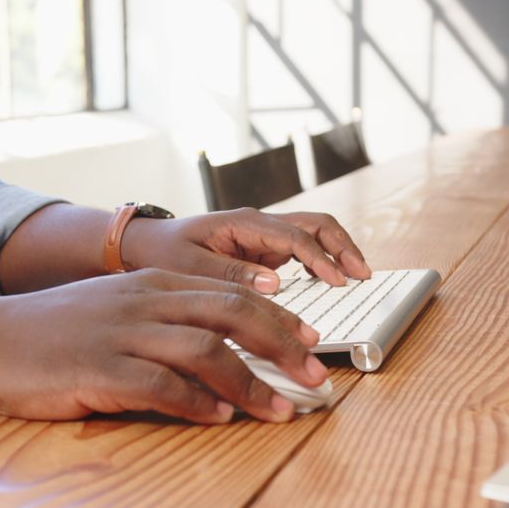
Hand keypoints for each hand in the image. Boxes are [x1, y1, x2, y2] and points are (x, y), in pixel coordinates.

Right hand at [0, 269, 327, 422]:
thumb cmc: (56, 329)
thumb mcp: (118, 307)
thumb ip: (168, 318)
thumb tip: (225, 347)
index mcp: (155, 282)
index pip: (234, 293)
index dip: (280, 317)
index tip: (313, 341)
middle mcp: (144, 300)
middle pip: (232, 313)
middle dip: (283, 345)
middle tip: (316, 376)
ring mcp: (120, 333)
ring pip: (205, 349)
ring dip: (251, 383)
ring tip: (281, 410)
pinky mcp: (96, 369)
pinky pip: (159, 385)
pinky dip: (196, 403)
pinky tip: (219, 417)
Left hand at [120, 208, 372, 293]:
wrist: (146, 245)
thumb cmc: (164, 253)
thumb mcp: (190, 268)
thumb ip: (231, 275)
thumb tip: (275, 284)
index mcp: (244, 223)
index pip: (293, 236)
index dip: (319, 258)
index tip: (337, 281)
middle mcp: (259, 225)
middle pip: (315, 225)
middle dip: (342, 247)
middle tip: (361, 274)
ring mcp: (263, 238)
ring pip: (313, 235)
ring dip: (337, 252)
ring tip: (357, 276)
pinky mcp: (263, 252)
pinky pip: (301, 252)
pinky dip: (322, 263)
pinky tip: (332, 282)